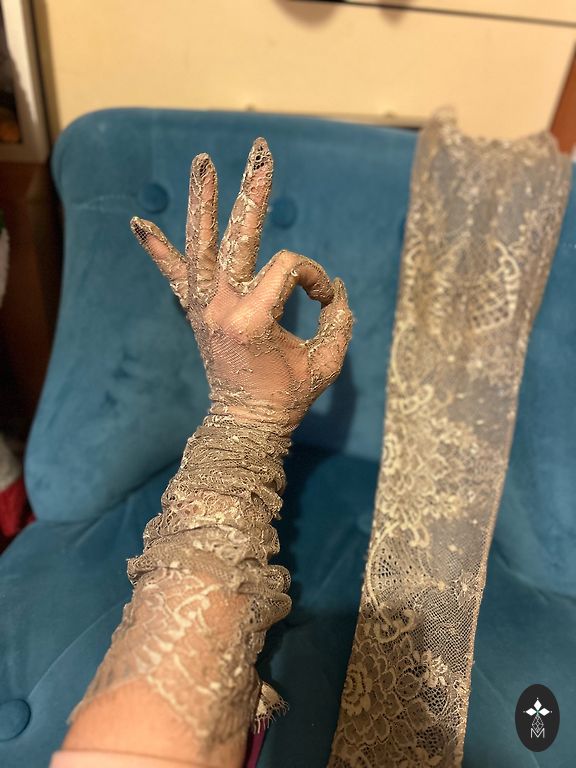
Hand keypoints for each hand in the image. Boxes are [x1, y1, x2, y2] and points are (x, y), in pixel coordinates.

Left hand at [131, 137, 352, 433]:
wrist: (244, 423)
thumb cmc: (287, 397)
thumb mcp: (324, 364)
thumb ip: (340, 323)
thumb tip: (337, 292)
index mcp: (251, 317)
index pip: (288, 268)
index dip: (313, 278)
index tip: (325, 300)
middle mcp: (220, 305)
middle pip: (238, 235)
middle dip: (253, 191)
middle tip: (260, 149)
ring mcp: (202, 306)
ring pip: (200, 244)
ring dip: (203, 202)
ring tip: (203, 161)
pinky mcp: (196, 312)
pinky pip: (175, 275)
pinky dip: (159, 250)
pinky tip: (139, 223)